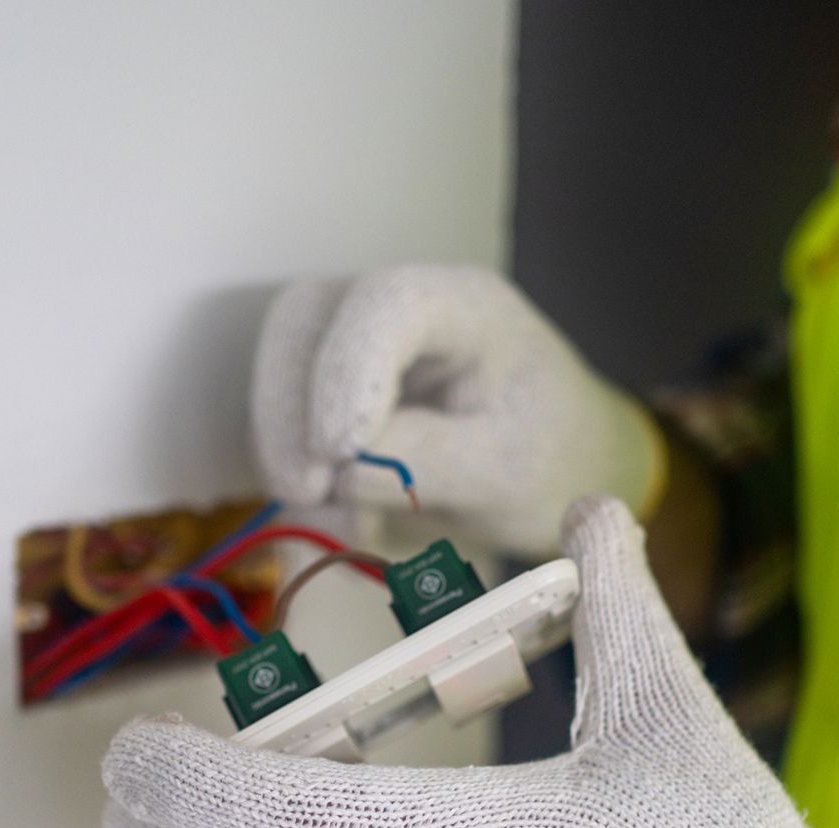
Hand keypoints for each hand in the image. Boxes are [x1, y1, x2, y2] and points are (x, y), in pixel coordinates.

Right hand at [251, 267, 665, 556]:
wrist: (558, 474)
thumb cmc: (549, 463)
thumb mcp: (505, 474)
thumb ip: (427, 463)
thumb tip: (343, 465)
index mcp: (467, 308)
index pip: (387, 302)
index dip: (346, 369)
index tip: (338, 452)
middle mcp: (403, 311)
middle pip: (305, 321)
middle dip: (290, 410)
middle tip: (310, 491)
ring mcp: (360, 344)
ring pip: (280, 367)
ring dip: (284, 445)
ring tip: (337, 512)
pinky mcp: (333, 387)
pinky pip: (283, 417)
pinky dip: (293, 469)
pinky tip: (342, 514)